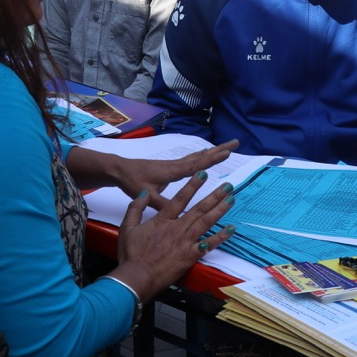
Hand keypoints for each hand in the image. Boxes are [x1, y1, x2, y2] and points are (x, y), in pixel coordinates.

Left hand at [109, 140, 238, 209]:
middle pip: (202, 155)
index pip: (197, 164)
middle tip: (236, 142)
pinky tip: (205, 156)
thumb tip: (179, 214)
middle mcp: (176, 165)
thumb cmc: (133, 181)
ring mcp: (174, 164)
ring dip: (213, 151)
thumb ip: (163, 204)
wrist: (120, 171)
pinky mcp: (170, 166)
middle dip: (219, 149)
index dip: (213, 158)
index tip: (228, 152)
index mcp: (173, 171)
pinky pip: (192, 159)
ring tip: (227, 147)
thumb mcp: (147, 195)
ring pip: (198, 156)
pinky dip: (203, 156)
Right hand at [112, 170, 235, 298]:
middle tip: (227, 186)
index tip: (203, 174)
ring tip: (231, 200)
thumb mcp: (127, 227)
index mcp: (163, 220)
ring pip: (206, 223)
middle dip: (214, 196)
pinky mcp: (190, 257)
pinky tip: (231, 229)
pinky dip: (220, 237)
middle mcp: (177, 228)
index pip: (180, 198)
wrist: (137, 277)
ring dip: (220, 210)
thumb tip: (144, 193)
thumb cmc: (131, 255)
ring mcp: (186, 242)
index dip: (193, 185)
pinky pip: (208, 245)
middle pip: (199, 209)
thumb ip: (136, 207)